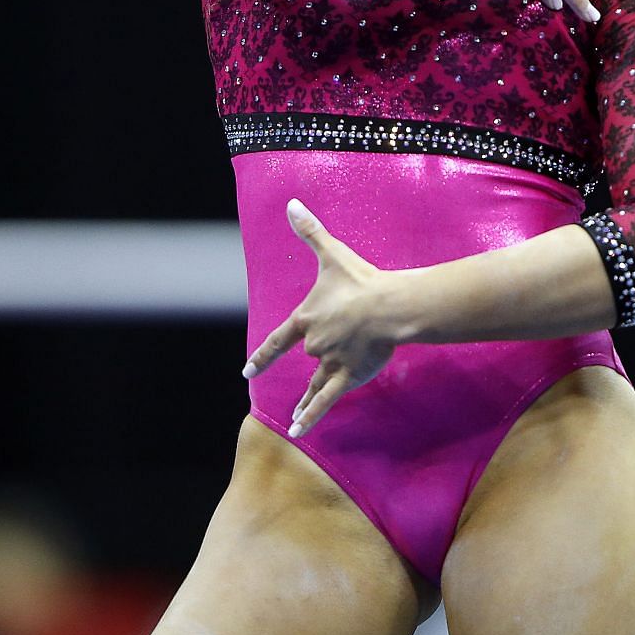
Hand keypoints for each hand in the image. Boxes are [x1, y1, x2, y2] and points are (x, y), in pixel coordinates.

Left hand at [242, 199, 401, 436]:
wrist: (388, 306)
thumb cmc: (358, 280)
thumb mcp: (330, 254)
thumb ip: (309, 232)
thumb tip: (291, 203)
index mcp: (306, 319)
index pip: (277, 341)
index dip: (262, 357)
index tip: (247, 371)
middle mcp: (313, 343)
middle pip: (309, 354)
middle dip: (319, 353)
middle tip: (331, 352)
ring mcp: (329, 362)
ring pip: (313, 384)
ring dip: (304, 399)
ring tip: (294, 417)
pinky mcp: (348, 375)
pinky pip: (325, 400)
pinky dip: (311, 416)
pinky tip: (298, 430)